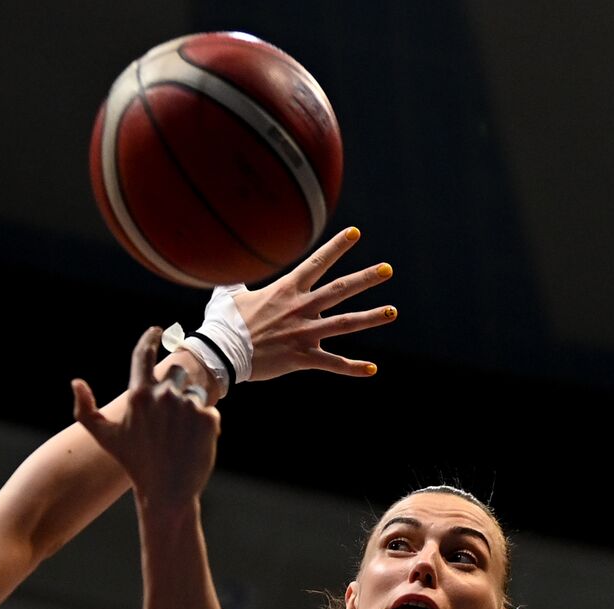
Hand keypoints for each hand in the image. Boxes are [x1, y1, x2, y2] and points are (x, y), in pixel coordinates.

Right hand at [71, 327, 220, 505]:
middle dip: (173, 389)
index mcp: (138, 394)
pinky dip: (203, 423)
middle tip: (167, 420)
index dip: (150, 338)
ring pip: (194, 392)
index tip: (157, 330)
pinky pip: (208, 409)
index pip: (144, 355)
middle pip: (175, 373)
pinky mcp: (209, 417)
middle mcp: (164, 394)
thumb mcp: (105, 436)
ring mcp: (188, 405)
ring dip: (189, 407)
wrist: (167, 491)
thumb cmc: (134, 462)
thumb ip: (84, 410)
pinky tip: (192, 442)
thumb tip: (76, 381)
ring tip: (179, 435)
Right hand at [234, 227, 396, 380]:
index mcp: (286, 290)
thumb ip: (234, 286)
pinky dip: (352, 367)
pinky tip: (372, 369)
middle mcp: (300, 308)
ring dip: (371, 317)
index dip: (337, 247)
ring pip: (344, 323)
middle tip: (388, 269)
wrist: (221, 353)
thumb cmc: (223, 324)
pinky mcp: (302, 357)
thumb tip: (228, 280)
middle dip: (366, 278)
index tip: (355, 233)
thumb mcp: (227, 297)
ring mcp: (303, 333)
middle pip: (340, 289)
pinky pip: (332, 363)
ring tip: (392, 312)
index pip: (316, 263)